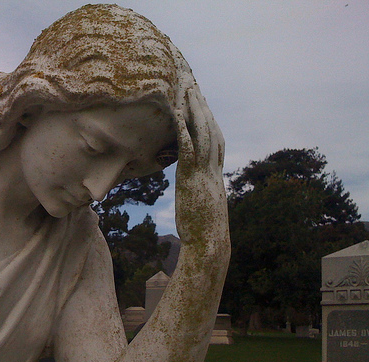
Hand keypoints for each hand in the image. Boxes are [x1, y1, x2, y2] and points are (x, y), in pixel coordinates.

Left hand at [173, 84, 227, 244]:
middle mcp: (212, 169)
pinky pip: (188, 148)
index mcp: (215, 174)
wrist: (210, 243)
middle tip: (194, 88)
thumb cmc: (204, 230)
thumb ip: (198, 191)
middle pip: (210, 130)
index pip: (214, 140)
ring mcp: (204, 172)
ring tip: (186, 90)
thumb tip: (194, 188)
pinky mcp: (193, 178)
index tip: (202, 105)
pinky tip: (176, 115)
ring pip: (202, 133)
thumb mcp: (201, 205)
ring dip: (194, 110)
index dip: (209, 121)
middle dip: (202, 108)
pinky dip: (183, 129)